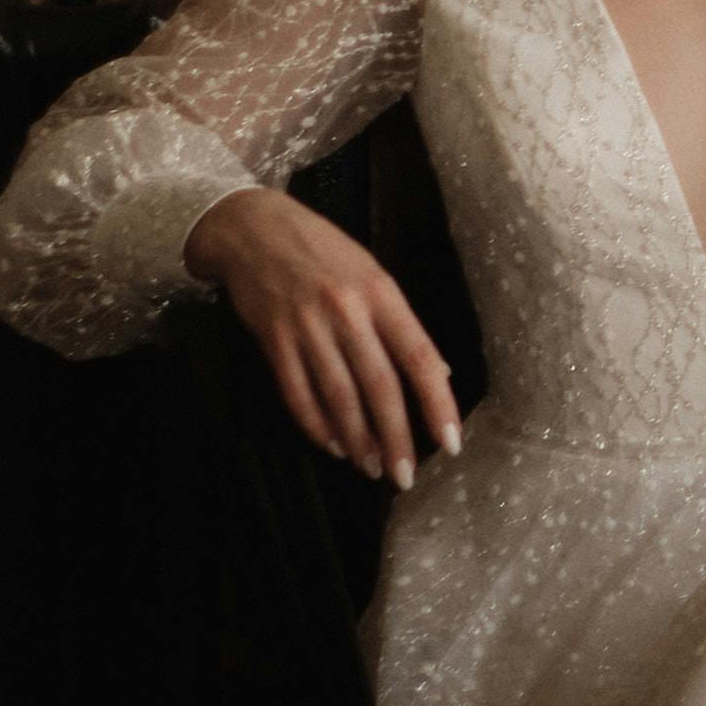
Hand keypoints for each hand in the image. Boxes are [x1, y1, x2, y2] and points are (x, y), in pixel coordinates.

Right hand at [187, 186, 462, 487]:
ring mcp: (307, 328)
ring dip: (358, 440)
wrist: (255, 229)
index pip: (419, 357)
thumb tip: (439, 372)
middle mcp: (347, 312)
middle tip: (405, 476)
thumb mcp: (373, 275)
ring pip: (338, 397)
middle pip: (379, 386)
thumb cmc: (324, 252)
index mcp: (382, 294)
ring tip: (372, 468)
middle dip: (395, 438)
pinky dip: (317, 426)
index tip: (450, 442)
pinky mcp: (273, 342)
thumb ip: (402, 325)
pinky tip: (333, 445)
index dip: (438, 403)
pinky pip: (298, 395)